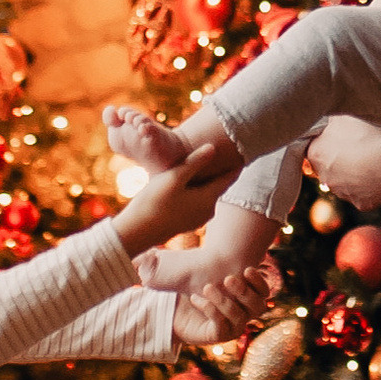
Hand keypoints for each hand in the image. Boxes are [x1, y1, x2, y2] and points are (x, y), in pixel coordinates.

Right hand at [107, 136, 235, 254]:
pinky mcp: (185, 221)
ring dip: (209, 180)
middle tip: (230, 155)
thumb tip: (214, 147)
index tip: (243, 152)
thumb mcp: (175, 177)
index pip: (228, 178)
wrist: (137, 231)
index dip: (236, 164)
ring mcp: (197, 218)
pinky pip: (198, 201)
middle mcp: (207, 211)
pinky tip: (191, 182)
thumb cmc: (154, 202)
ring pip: (207, 194)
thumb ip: (195, 162)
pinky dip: (198, 189)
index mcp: (208, 199)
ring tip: (210, 165)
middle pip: (219, 186)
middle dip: (222, 171)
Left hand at [175, 256, 282, 339]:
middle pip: (258, 306)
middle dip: (244, 291)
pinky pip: (221, 326)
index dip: (260, 282)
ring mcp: (234, 326)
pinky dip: (211, 311)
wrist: (178, 311)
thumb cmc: (194, 286)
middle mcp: (245, 313)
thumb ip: (212, 252)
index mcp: (247, 297)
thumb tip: (204, 228)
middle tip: (228, 279)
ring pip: (240, 316)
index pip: (264, 292)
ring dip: (224, 301)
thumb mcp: (203, 268)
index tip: (248, 268)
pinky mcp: (219, 336)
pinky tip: (196, 299)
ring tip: (207, 287)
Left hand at [305, 117, 380, 212]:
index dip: (328, 139)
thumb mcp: (348, 115)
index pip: (315, 146)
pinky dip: (371, 184)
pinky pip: (364, 192)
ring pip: (346, 180)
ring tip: (374, 158)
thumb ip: (333, 120)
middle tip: (360, 145)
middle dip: (341, 157)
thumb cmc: (374, 134)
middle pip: (329, 165)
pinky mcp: (362, 204)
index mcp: (317, 153)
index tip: (342, 134)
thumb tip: (330, 122)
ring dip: (356, 171)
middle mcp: (325, 176)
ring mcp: (344, 193)